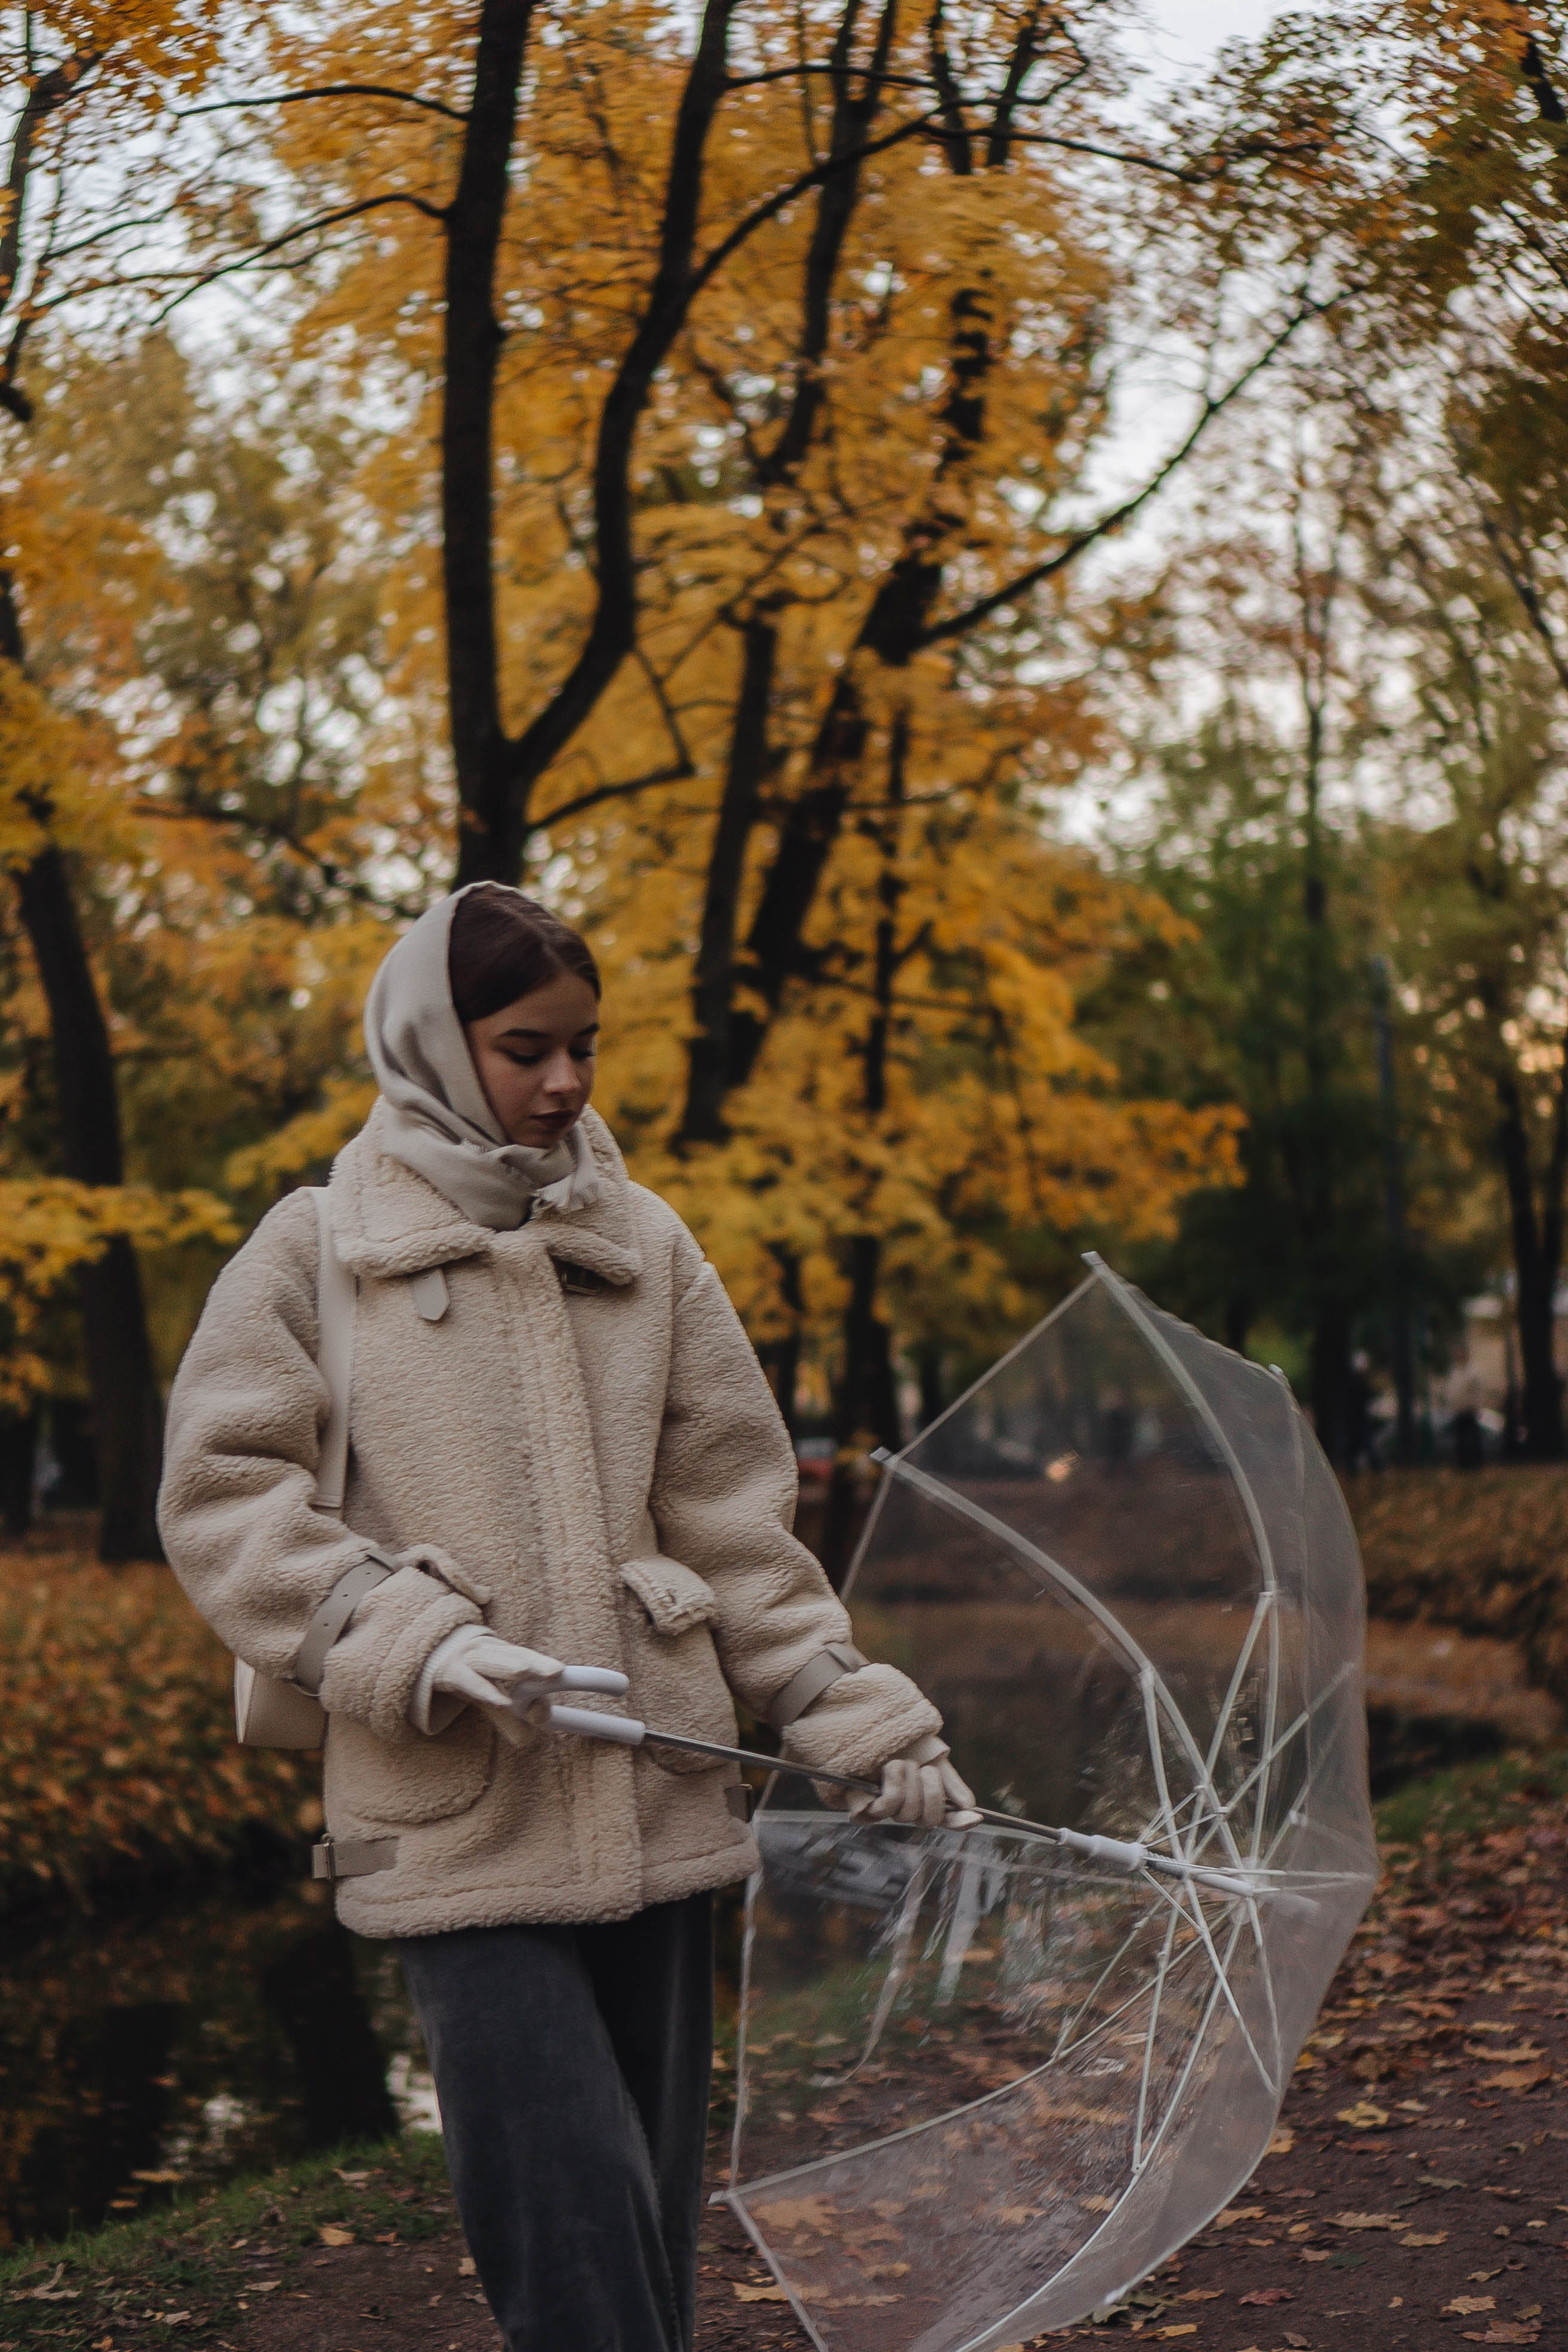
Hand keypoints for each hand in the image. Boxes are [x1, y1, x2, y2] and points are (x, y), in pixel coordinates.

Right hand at [424, 1626, 564, 1744]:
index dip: (541, 1663)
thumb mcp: (491, 1694)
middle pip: (514, 1654)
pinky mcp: (449, 1673)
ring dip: (509, 1667)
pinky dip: (485, 1690)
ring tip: (527, 1673)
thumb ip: (512, 1715)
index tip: (559, 1672)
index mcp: (501, 1652)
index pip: (525, 1655)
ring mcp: (466, 1659)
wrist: (427, 1660)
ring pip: (491, 1662)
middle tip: (555, 1671)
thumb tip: (532, 1731)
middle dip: (534, 1662)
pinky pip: (469, 1681)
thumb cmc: (467, 1677)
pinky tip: (501, 1702)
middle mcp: (487, 1651)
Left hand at [850, 1753, 982, 1829]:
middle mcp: (908, 1810)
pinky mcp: (865, 1808)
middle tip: (922, 1768)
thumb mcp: (933, 1759)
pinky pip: (887, 1806)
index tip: (977, 1816)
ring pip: (909, 1812)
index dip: (961, 1822)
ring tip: (900, 1763)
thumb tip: (970, 1805)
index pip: (947, 1820)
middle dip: (930, 1789)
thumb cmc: (904, 1745)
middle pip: (930, 1819)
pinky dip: (893, 1782)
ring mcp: (887, 1812)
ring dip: (909, 1781)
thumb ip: (951, 1783)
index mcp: (926, 1801)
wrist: (876, 1727)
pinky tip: (888, 1769)